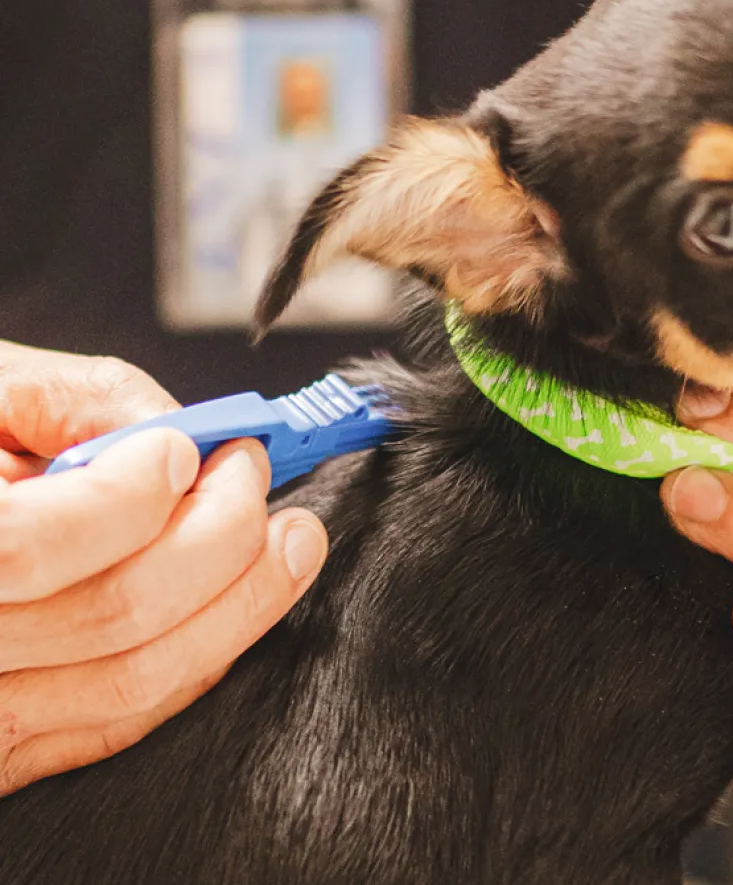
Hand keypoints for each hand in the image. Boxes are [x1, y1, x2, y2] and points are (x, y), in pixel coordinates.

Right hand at [0, 343, 327, 794]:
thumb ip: (76, 400)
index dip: (127, 496)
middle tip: (251, 473)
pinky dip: (203, 653)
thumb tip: (181, 430)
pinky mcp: (15, 750)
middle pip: (114, 614)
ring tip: (287, 540)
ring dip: (241, 601)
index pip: (27, 544)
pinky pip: (129, 717)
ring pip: (139, 677)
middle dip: (219, 535)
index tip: (184, 450)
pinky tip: (234, 602)